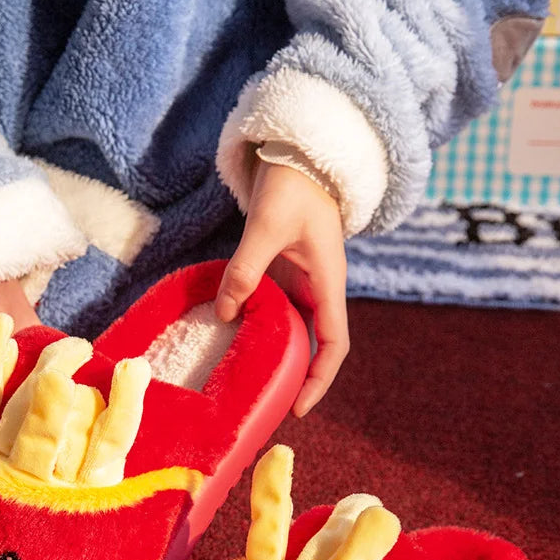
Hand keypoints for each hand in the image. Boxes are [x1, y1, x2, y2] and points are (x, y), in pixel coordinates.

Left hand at [215, 161, 348, 415]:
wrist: (299, 153)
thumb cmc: (291, 186)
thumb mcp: (266, 228)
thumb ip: (245, 270)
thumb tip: (225, 314)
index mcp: (328, 281)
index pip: (334, 344)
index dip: (320, 379)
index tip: (299, 407)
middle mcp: (320, 287)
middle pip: (316, 345)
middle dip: (298, 377)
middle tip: (268, 405)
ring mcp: (304, 280)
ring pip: (295, 329)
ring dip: (278, 354)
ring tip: (251, 382)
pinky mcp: (286, 271)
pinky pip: (276, 309)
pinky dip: (260, 327)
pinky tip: (235, 338)